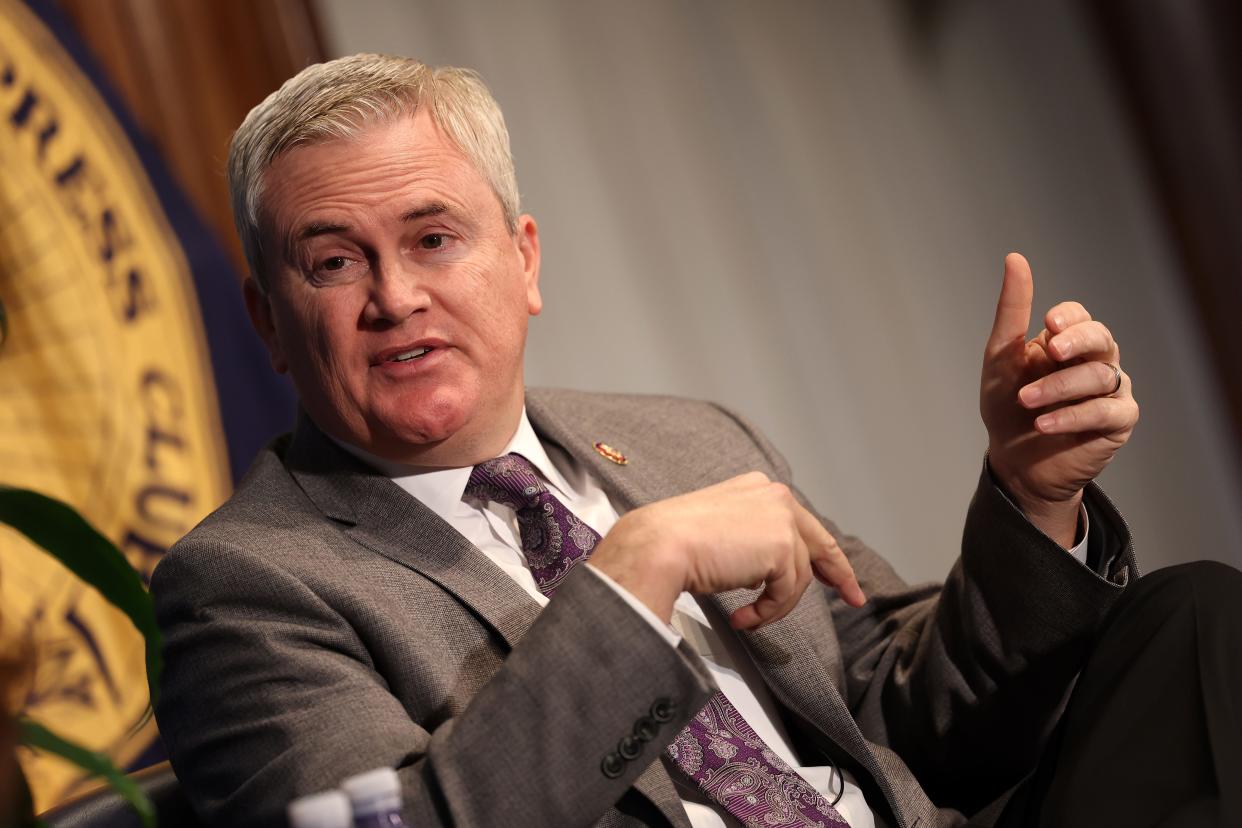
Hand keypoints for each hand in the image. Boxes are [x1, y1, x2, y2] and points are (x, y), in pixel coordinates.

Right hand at [590, 472, 865, 629]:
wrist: (658, 546)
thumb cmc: (671, 543)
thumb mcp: (718, 532)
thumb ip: (749, 539)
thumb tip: (769, 568)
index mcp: (756, 489)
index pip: (799, 522)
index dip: (821, 551)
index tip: (838, 576)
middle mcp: (774, 496)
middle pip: (818, 542)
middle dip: (839, 573)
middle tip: (854, 597)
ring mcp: (781, 519)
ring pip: (798, 577)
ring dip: (775, 605)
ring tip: (747, 617)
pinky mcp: (783, 546)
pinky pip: (787, 592)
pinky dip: (768, 612)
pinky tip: (743, 617)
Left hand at [981, 253, 1138, 545]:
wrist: (1013, 461)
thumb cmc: (1007, 406)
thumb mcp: (1001, 358)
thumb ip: (1012, 311)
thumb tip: (1015, 257)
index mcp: (1066, 342)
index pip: (1079, 316)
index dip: (1069, 317)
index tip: (1048, 323)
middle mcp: (1094, 361)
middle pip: (1101, 338)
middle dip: (1078, 340)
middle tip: (1051, 350)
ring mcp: (1110, 390)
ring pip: (1100, 375)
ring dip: (1059, 388)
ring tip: (1027, 401)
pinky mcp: (1118, 422)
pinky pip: (1108, 410)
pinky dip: (1075, 415)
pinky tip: (1045, 424)